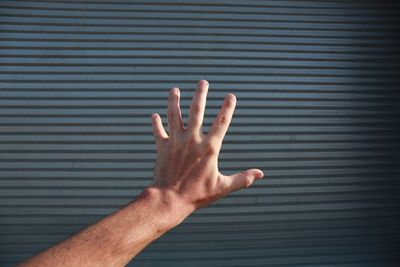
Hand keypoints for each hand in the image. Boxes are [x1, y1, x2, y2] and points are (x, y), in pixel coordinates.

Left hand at [149, 80, 263, 212]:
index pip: (221, 122)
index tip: (231, 95)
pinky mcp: (162, 147)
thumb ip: (242, 179)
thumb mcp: (222, 187)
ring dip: (174, 101)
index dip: (227, 108)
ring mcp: (176, 142)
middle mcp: (192, 140)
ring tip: (174, 90)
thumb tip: (260, 174)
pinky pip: (158, 131)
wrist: (170, 200)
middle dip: (200, 95)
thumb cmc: (197, 195)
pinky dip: (156, 123)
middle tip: (203, 82)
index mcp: (209, 148)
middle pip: (196, 111)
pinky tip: (155, 115)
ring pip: (174, 115)